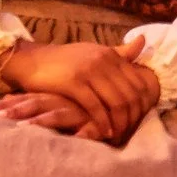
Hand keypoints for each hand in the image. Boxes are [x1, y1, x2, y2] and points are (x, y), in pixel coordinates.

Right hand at [0, 37, 161, 143]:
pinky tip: (104, 132)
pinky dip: (103, 122)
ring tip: (119, 136)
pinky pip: (95, 106)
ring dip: (120, 122)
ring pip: (116, 101)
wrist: (32, 60)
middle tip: (130, 133)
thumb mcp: (95, 53)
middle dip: (133, 117)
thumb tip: (144, 41)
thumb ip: (119, 53)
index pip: (139, 82)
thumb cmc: (65, 61)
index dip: (143, 105)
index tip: (139, 120)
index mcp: (112, 55)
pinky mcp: (74, 82)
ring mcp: (90, 71)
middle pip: (131, 94)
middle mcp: (105, 60)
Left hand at [0, 91, 93, 133]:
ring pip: (56, 115)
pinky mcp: (97, 122)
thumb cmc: (85, 106)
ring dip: (38, 121)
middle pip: (36, 103)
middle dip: (13, 111)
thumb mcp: (57, 103)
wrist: (120, 99)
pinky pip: (88, 129)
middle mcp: (64, 102)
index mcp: (53, 97)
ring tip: (20, 128)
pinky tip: (72, 139)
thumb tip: (6, 97)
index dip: (5, 104)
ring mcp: (79, 111)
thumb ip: (35, 101)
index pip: (26, 99)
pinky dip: (81, 135)